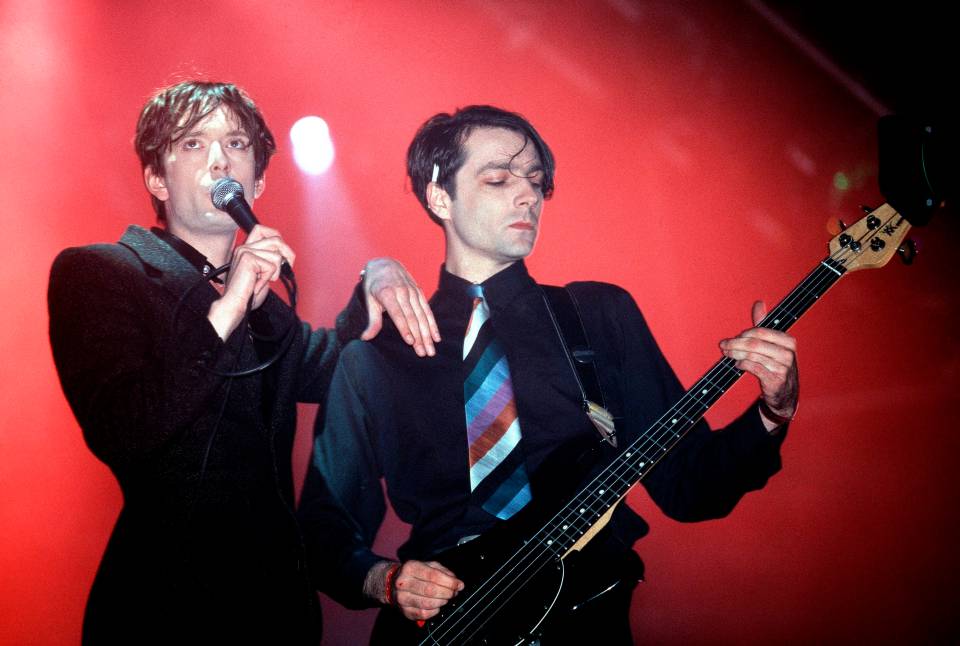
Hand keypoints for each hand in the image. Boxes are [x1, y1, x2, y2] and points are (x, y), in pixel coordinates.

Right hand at [208, 225, 293, 339]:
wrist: (236, 303)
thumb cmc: (248, 292)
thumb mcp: (262, 272)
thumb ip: (269, 259)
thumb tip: (287, 254)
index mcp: (246, 248)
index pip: (262, 229)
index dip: (277, 238)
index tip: (283, 254)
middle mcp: (244, 247)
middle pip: (276, 239)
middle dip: (287, 255)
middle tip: (282, 271)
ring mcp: (245, 252)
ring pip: (276, 255)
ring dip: (275, 271)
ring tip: (263, 280)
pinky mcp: (248, 259)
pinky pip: (271, 266)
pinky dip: (268, 277)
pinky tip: (258, 283)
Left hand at [360, 258, 439, 356]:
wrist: (385, 264)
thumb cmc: (374, 285)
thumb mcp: (369, 301)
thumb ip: (372, 320)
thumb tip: (365, 338)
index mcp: (388, 294)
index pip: (398, 314)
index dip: (404, 328)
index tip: (410, 342)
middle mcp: (402, 292)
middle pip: (413, 318)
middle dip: (419, 337)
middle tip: (423, 353)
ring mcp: (413, 292)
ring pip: (422, 316)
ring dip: (428, 334)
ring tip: (431, 349)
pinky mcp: (419, 292)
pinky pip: (427, 310)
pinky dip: (433, 324)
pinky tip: (436, 337)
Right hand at [391, 560, 462, 621]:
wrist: (392, 583)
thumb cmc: (415, 574)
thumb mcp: (427, 565)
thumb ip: (443, 572)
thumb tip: (457, 582)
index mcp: (410, 567)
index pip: (433, 575)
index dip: (449, 582)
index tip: (459, 585)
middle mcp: (403, 582)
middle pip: (430, 590)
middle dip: (447, 593)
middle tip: (454, 593)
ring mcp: (402, 598)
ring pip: (427, 604)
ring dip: (442, 602)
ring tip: (446, 598)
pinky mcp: (404, 611)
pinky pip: (423, 614)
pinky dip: (434, 611)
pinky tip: (437, 606)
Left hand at [719, 301, 798, 430]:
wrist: (785, 393)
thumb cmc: (776, 364)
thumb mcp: (772, 344)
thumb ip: (763, 324)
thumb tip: (759, 303)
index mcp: (788, 341)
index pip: (760, 332)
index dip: (743, 334)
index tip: (732, 339)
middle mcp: (788, 353)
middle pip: (754, 344)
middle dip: (735, 344)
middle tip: (723, 346)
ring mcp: (783, 368)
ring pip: (752, 356)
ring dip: (735, 354)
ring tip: (728, 355)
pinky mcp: (776, 380)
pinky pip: (754, 368)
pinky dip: (742, 365)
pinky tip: (737, 364)